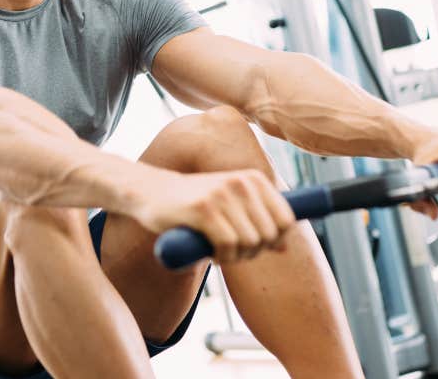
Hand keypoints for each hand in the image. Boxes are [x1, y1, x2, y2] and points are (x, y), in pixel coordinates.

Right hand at [128, 168, 295, 264]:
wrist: (151, 193)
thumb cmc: (195, 204)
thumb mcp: (232, 207)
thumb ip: (258, 223)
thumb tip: (285, 248)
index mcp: (254, 179)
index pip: (287, 220)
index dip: (274, 241)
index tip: (253, 246)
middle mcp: (242, 182)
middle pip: (269, 235)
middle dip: (253, 252)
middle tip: (232, 252)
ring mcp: (222, 194)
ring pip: (250, 242)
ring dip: (236, 257)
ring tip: (219, 252)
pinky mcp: (203, 209)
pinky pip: (228, 245)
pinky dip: (222, 257)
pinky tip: (210, 253)